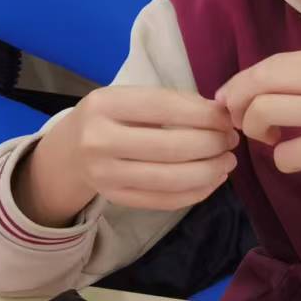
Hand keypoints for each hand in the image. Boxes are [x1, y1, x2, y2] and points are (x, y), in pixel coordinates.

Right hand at [21, 87, 238, 221]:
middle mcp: (99, 141)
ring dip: (210, 171)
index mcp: (105, 104)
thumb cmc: (110, 118)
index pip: (165, 107)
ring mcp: (106, 175)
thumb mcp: (129, 99)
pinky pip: (166, 200)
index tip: (227, 119)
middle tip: (230, 141)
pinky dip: (197, 192)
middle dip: (212, 145)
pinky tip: (212, 180)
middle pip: (172, 147)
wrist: (70, 151)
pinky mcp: (116, 199)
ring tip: (227, 162)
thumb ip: (170, 103)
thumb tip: (220, 115)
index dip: (204, 115)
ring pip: (172, 179)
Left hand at [217, 48, 300, 250]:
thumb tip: (255, 88)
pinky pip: (283, 152)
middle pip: (262, 78)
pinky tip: (296, 162)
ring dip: (253, 128)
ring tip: (268, 139)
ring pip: (263, 108)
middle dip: (238, 100)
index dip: (245, 80)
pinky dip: (281, 160)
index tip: (232, 99)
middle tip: (235, 120)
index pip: (276, 61)